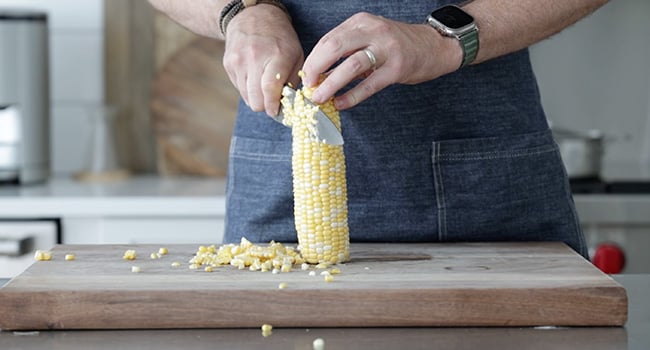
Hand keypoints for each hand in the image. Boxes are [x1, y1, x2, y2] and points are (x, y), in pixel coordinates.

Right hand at [222, 5, 302, 115]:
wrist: (252, 17)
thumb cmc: (279, 38)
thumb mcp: (296, 54)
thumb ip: (293, 81)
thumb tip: (288, 104)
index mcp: (276, 55)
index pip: (270, 89)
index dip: (273, 106)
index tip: (276, 112)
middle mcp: (254, 58)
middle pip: (256, 99)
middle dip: (265, 106)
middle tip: (272, 102)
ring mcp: (238, 61)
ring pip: (247, 97)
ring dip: (257, 98)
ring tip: (264, 87)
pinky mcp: (228, 64)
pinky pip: (239, 88)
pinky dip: (248, 89)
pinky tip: (255, 77)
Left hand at [302, 12, 461, 109]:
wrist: (434, 46)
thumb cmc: (396, 45)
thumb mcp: (370, 37)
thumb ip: (347, 50)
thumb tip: (319, 73)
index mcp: (361, 22)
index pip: (328, 39)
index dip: (313, 60)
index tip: (305, 77)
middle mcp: (373, 31)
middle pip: (334, 47)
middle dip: (316, 69)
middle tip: (308, 87)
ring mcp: (386, 49)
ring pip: (350, 66)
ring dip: (330, 84)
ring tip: (319, 98)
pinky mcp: (397, 68)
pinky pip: (369, 85)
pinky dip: (352, 96)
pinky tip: (341, 104)